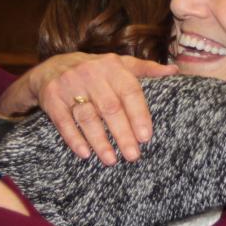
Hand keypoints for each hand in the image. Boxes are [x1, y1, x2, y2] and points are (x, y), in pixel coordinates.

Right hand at [0, 53, 177, 164]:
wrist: (51, 68)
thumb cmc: (94, 71)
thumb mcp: (118, 65)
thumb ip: (146, 69)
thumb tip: (174, 71)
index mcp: (111, 66)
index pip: (130, 91)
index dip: (139, 115)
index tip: (146, 137)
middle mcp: (90, 73)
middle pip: (110, 108)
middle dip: (123, 134)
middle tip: (133, 156)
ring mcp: (69, 85)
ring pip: (87, 117)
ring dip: (100, 141)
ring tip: (111, 160)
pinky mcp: (51, 98)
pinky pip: (64, 122)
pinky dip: (74, 139)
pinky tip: (85, 154)